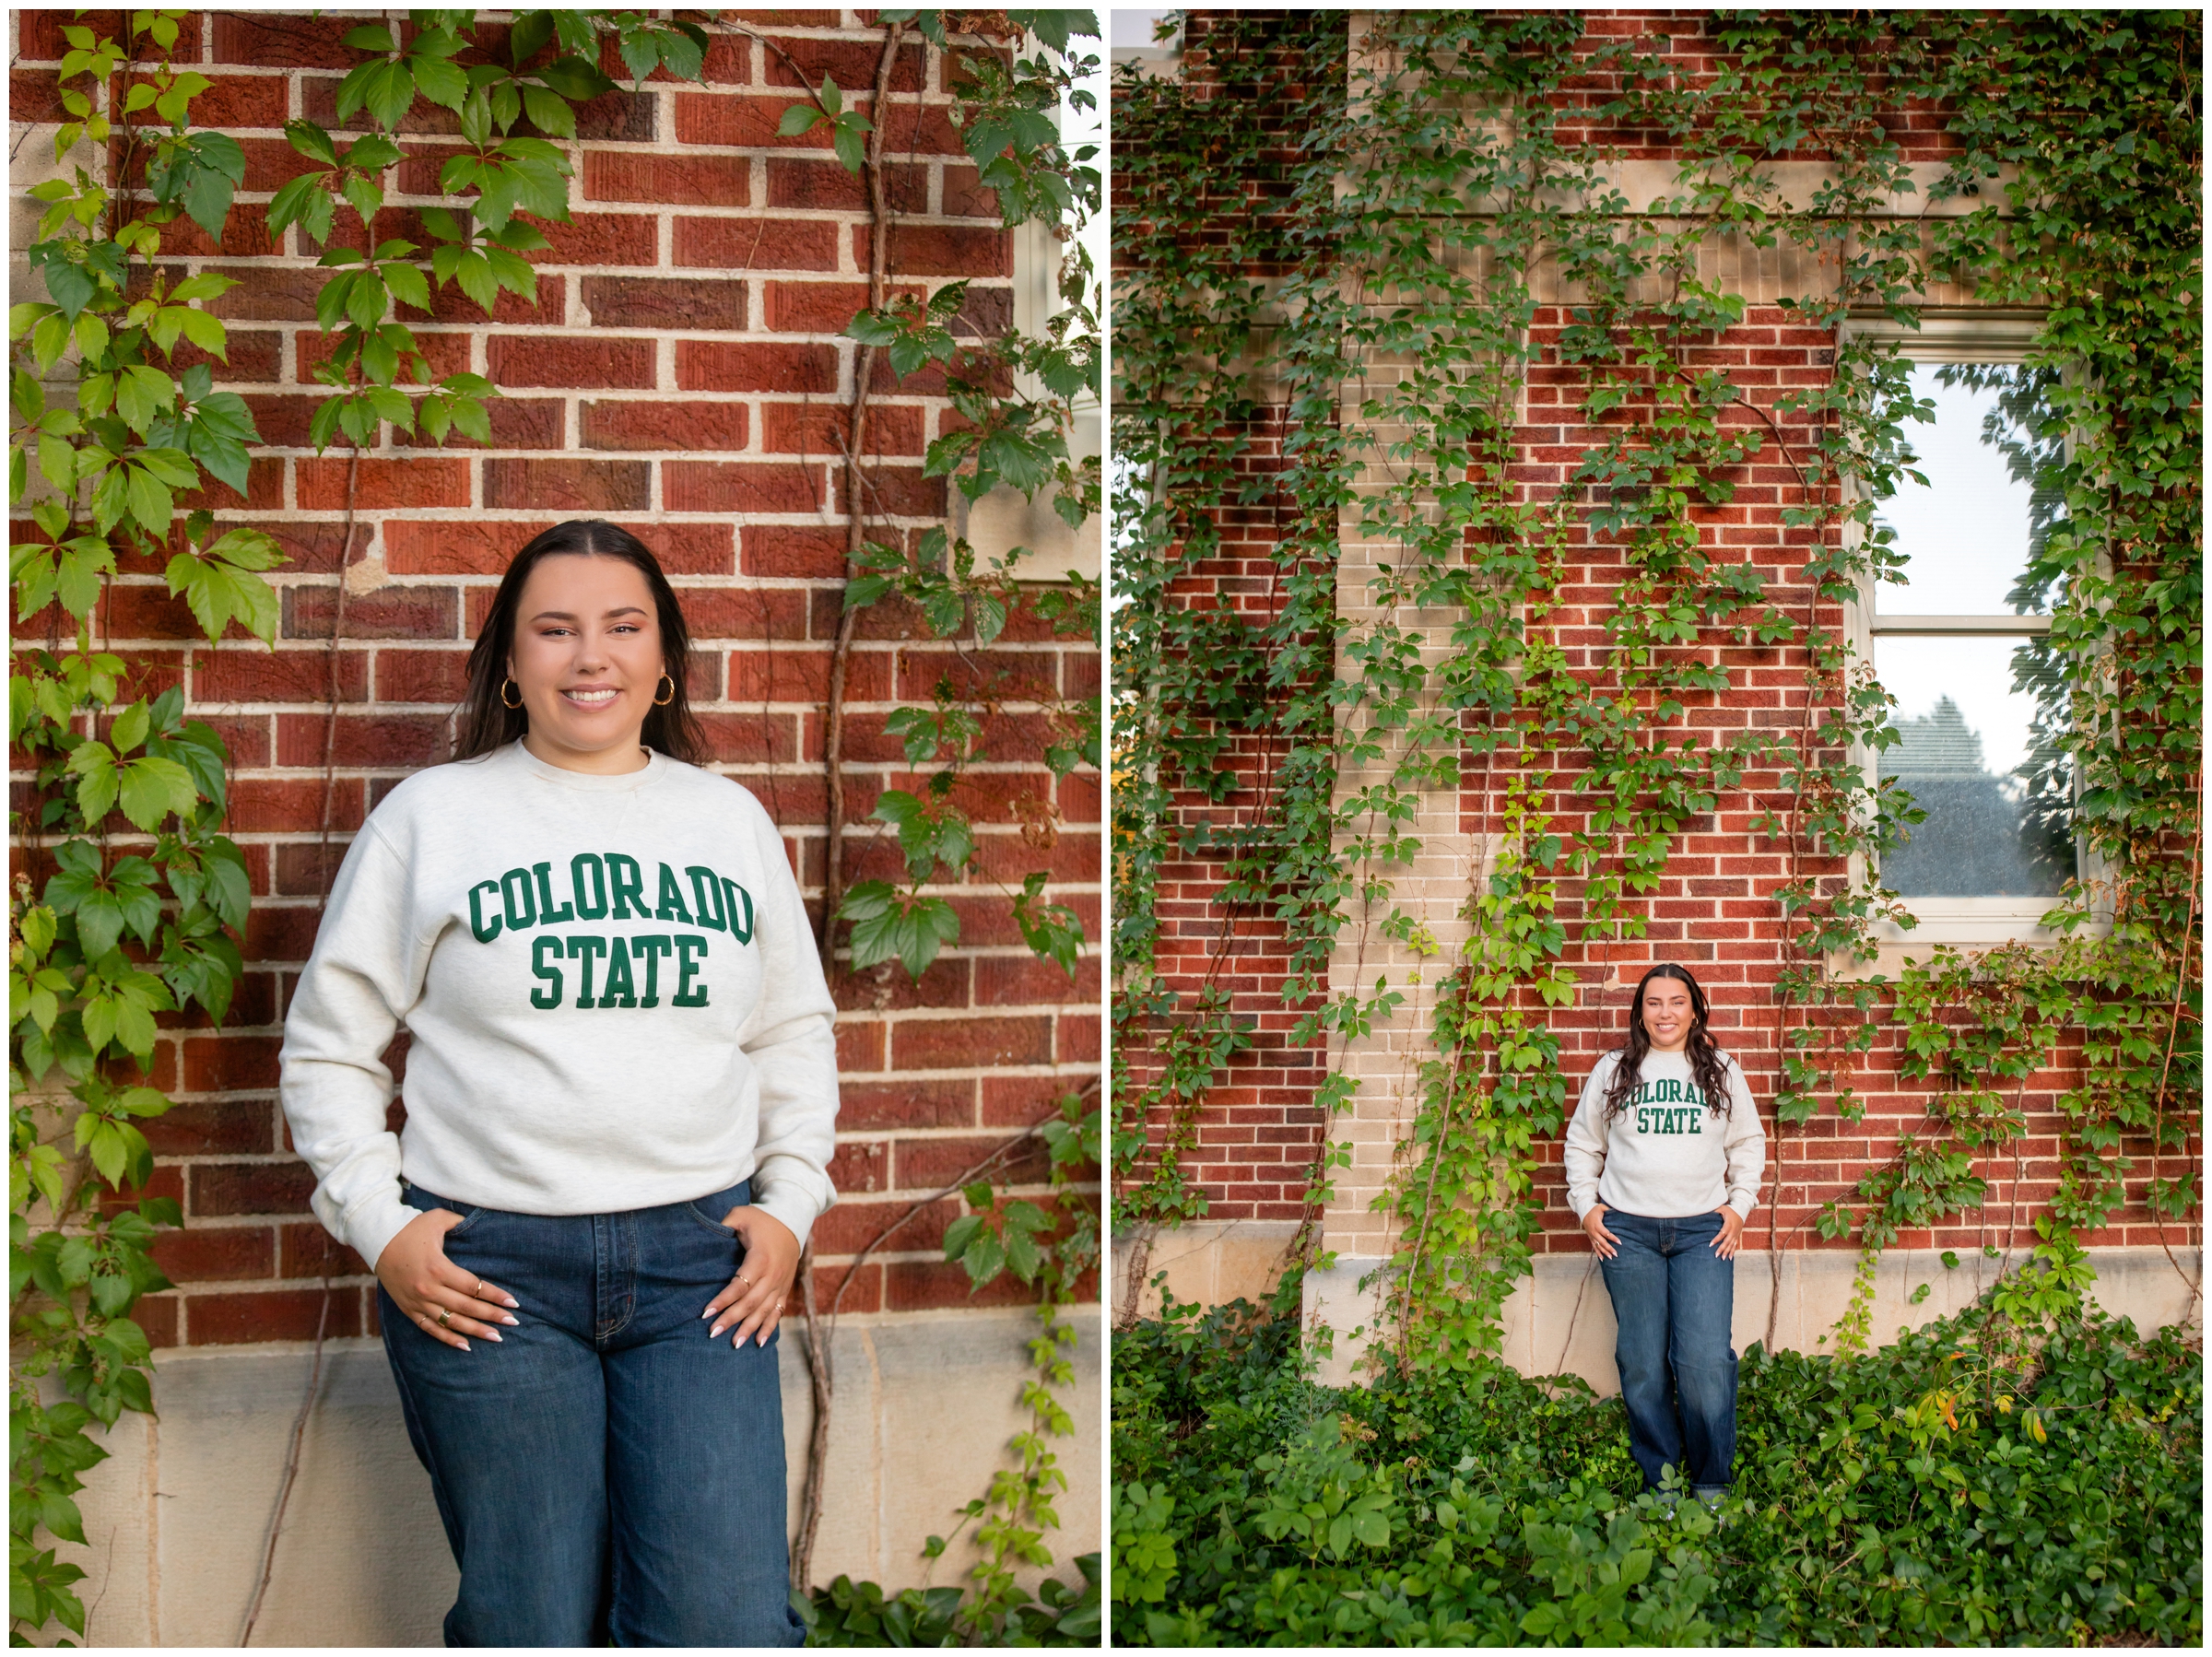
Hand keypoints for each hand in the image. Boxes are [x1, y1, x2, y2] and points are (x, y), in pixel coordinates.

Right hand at [375, 1208, 518, 1351]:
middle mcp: (429, 1289)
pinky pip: (430, 1328)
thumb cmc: (410, 1228)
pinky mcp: (409, 1309)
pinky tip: (466, 1346)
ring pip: (451, 1321)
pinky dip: (448, 1338)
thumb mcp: (438, 1219)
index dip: (494, 1295)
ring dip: (475, 1331)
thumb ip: (460, 1222)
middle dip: (491, 1316)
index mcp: (439, 1268)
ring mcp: (418, 1302)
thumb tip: (479, 1223)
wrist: (376, 1241)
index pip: (473, 1287)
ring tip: (496, 1337)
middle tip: (512, 1322)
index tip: (513, 1303)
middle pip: (466, 1307)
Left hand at [703, 1206, 799, 1346]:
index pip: (740, 1285)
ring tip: (735, 1344)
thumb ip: (724, 1225)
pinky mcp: (785, 1288)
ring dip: (750, 1328)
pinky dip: (769, 1327)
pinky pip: (778, 1312)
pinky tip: (759, 1343)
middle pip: (751, 1302)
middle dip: (732, 1319)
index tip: (706, 1313)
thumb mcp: (741, 1215)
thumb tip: (702, 1235)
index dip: (723, 1300)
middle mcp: (773, 1274)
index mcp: (761, 1258)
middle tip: (713, 1333)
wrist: (792, 1220)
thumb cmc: (761, 1219)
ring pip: (765, 1310)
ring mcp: (781, 1283)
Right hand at [1582, 1203, 1619, 1259]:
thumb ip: (1609, 1209)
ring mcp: (1591, 1236)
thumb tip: (1618, 1210)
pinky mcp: (1590, 1237)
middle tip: (1616, 1254)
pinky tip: (1602, 1259)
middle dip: (1609, 1248)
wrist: (1583, 1211)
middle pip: (1602, 1242)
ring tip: (1611, 1257)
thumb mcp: (1601, 1207)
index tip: (1620, 1242)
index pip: (1606, 1233)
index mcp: (1597, 1225)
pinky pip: (1594, 1247)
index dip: (1613, 1238)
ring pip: (1598, 1246)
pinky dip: (1598, 1253)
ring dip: (1604, 1252)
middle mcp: (1594, 1232)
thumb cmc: (1594, 1209)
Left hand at [1711, 1203, 1745, 1259]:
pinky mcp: (1737, 1236)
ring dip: (1727, 1252)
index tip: (1710, 1244)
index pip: (1722, 1233)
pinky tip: (1730, 1258)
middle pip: (1727, 1241)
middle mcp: (1733, 1230)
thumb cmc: (1729, 1210)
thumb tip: (1705, 1211)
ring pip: (1732, 1245)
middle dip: (1722, 1248)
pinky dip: (1732, 1252)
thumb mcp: (1722, 1208)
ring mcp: (1736, 1234)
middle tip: (1716, 1255)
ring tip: (1723, 1259)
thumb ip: (1715, 1210)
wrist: (1741, 1211)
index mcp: (1729, 1224)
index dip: (1717, 1239)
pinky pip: (1735, 1245)